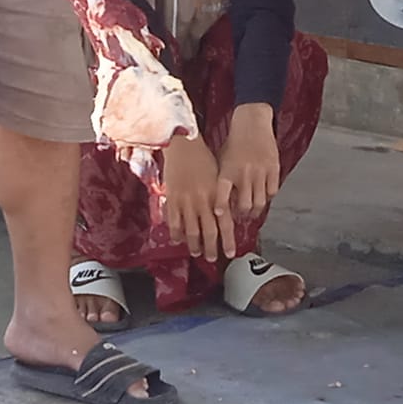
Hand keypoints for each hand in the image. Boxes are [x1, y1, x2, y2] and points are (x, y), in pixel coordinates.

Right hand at [159, 134, 234, 259]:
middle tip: (212, 258)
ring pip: (191, 231)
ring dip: (194, 244)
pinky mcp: (172, 199)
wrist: (183, 145)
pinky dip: (176, 233)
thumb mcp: (218, 176)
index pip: (225, 223)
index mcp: (217, 194)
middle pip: (209, 232)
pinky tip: (177, 240)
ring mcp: (186, 201)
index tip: (230, 252)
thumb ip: (221, 196)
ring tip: (196, 252)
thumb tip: (224, 215)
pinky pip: (173, 222)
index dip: (228, 240)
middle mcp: (203, 200)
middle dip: (211, 248)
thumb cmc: (203, 158)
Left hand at [219, 103, 281, 219]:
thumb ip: (221, 181)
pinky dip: (268, 197)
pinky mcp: (273, 168)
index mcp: (227, 171)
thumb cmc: (234, 143)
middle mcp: (243, 173)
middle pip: (245, 206)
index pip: (222, 195)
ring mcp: (260, 171)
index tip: (220, 216)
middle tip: (242, 216)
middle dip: (243, 215)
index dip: (221, 208)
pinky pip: (272, 192)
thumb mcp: (221, 161)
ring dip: (256, 210)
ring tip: (253, 211)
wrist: (251, 122)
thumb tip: (218, 203)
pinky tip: (263, 195)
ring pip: (260, 202)